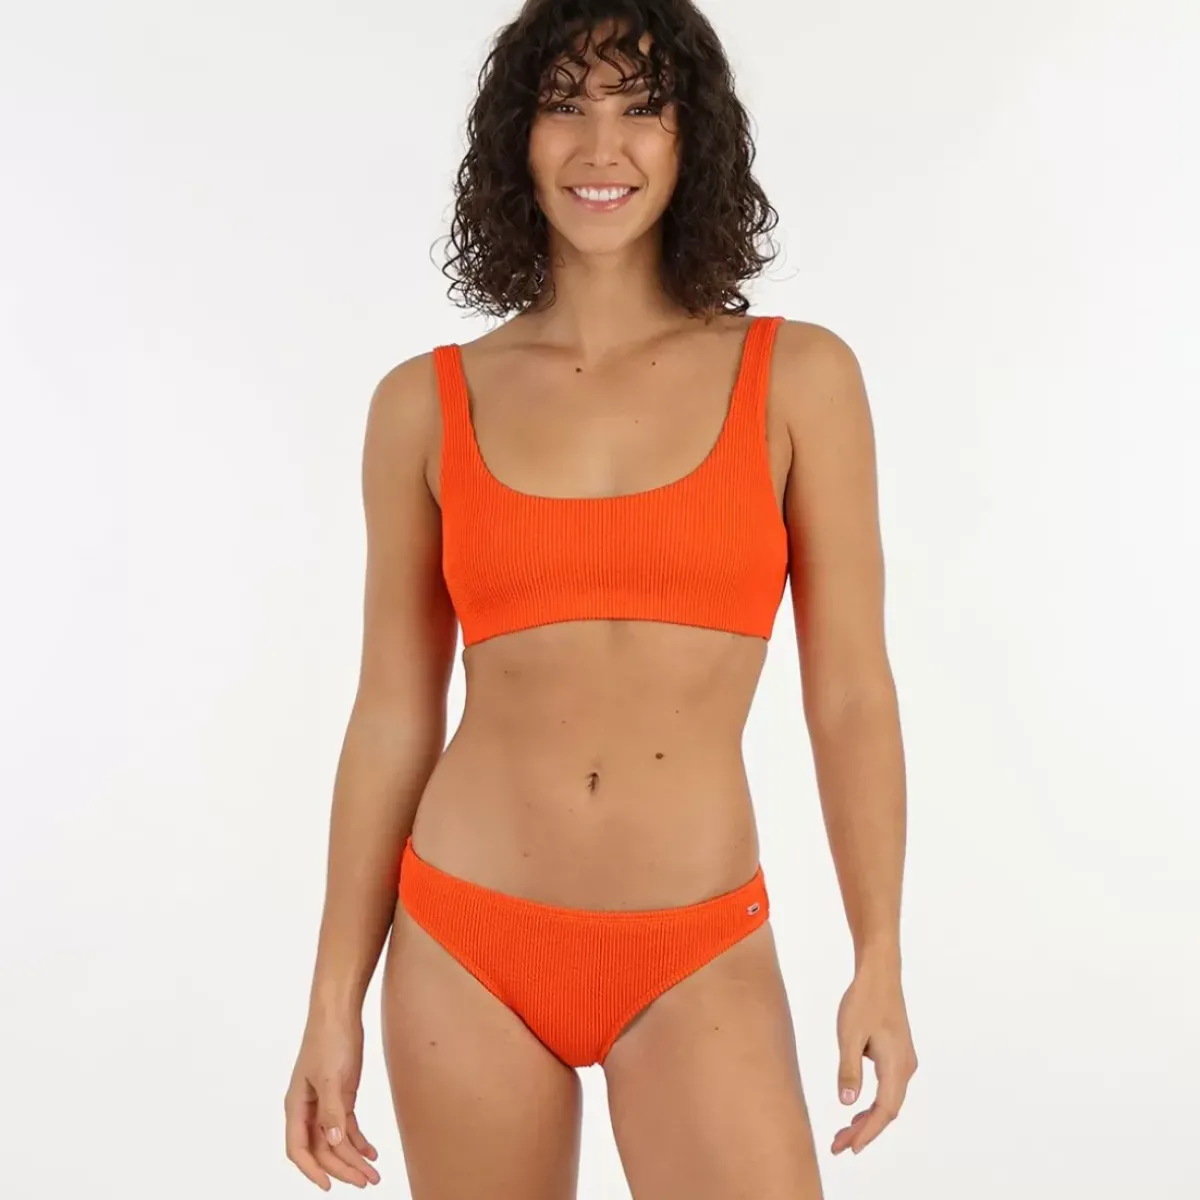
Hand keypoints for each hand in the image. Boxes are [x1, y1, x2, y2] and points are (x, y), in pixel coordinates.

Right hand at [284, 1011, 379, 1188]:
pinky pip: (347, 1127)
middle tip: (364, 1182)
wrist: (340, 1012)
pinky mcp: (341, 1095)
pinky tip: (371, 1153)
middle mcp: (308, 1109)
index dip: (311, 1170)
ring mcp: (325, 1103)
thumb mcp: (330, 1075)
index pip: (298, 1148)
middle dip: (342, 1167)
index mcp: (296, 1105)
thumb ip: (332, 1110)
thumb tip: (334, 1142)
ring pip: (336, 1141)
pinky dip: (359, 1141)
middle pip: (322, 1149)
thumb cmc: (328, 1039)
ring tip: (372, 1174)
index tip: (328, 1186)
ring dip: (353, 1158)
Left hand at [830, 954, 916, 1155]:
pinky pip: (888, 1088)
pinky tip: (856, 1106)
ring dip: (868, 1118)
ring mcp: (904, 1061)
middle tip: (839, 1145)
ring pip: (888, 1100)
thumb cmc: (863, 1000)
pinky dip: (873, 1102)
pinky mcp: (898, 1054)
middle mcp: (906, 1067)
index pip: (884, 1111)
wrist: (879, 973)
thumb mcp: (849, 1034)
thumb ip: (849, 1069)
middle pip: (888, 1110)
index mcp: (896, 1065)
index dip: (867, 1132)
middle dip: (865, 1130)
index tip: (849, 1148)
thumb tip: (846, 1103)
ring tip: (844, 1132)